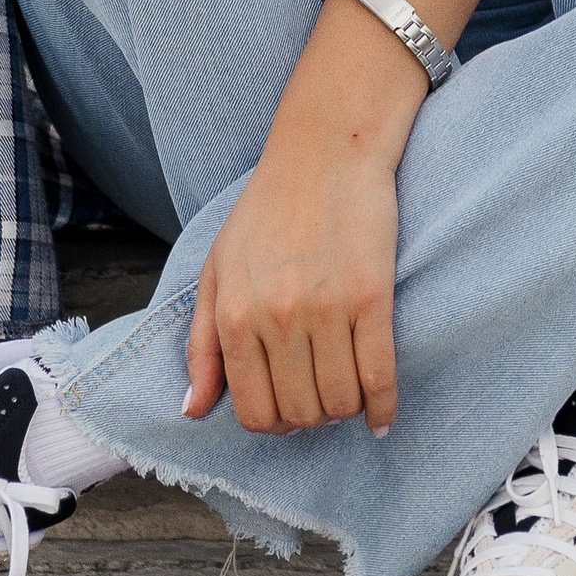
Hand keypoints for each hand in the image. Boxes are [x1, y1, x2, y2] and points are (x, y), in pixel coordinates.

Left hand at [184, 115, 402, 437]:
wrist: (324, 152)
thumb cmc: (266, 209)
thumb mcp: (217, 268)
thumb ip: (201, 343)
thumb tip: (192, 410)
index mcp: (234, 312)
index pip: (253, 409)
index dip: (272, 423)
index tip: (285, 411)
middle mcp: (277, 316)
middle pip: (299, 413)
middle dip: (309, 419)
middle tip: (316, 397)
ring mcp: (326, 309)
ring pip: (339, 402)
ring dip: (344, 410)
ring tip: (344, 391)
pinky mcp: (372, 298)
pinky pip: (379, 378)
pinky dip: (382, 409)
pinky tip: (380, 416)